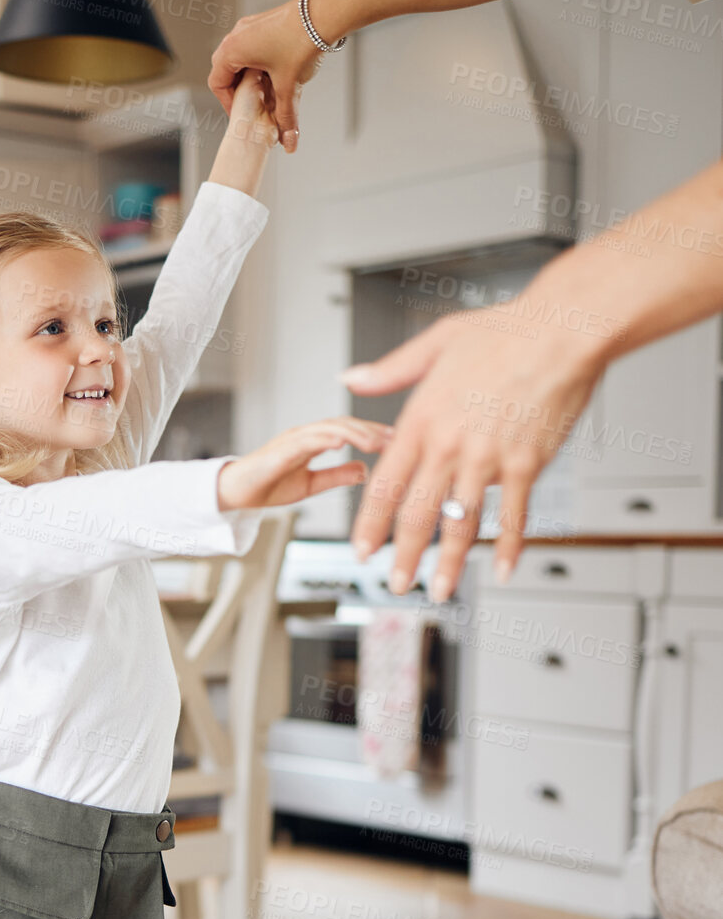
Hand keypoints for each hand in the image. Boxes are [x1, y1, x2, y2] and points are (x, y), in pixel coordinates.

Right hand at [208, 0, 322, 151]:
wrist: (324, 14)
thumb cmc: (302, 41)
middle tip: (251, 106)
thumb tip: (289, 142)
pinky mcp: (262, 23)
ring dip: (248, 78)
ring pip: (238, 59)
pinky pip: (251, 48)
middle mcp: (237, 35)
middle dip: (237, 92)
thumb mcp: (289, 87)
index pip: (217, 83)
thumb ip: (286, 118)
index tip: (240, 115)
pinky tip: (274, 74)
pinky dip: (257, 64)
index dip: (227, 104)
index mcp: (233, 49)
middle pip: (225, 71)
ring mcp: (249, 26)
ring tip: (265, 92)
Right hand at [217, 417, 393, 511]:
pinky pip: (305, 440)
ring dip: (354, 433)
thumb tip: (365, 470)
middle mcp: (305, 435)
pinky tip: (343, 441)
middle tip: (393, 438)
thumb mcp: (310, 485)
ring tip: (375, 442)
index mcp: (313, 442)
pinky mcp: (279, 450)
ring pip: (328, 428)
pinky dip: (325, 438)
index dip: (371, 433)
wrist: (235, 495)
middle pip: (343, 424)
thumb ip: (336, 476)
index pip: (348, 430)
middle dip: (369, 429)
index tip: (395, 439)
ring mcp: (292, 439)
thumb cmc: (268, 487)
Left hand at [341, 306, 607, 599]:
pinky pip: (514, 516)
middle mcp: (451, 445)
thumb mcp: (437, 341)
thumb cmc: (508, 330)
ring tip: (441, 590)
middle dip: (405, 557)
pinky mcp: (526, 464)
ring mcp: (488, 459)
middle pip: (418, 515)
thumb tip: (354, 377)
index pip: (386, 485)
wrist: (563, 328)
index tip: (363, 549)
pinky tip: (501, 567)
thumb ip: (392, 369)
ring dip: (449, 563)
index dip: (371, 524)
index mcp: (423, 418)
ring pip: (461, 524)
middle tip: (398, 584)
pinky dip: (508, 547)